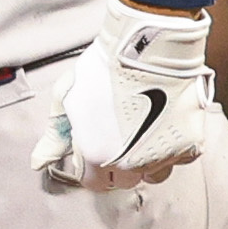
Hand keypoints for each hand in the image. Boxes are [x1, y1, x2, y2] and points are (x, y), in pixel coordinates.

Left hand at [34, 5, 214, 192]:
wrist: (148, 45)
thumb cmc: (106, 66)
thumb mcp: (67, 98)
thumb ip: (55, 136)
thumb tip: (39, 162)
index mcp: (97, 155)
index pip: (94, 183)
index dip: (93, 166)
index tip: (97, 148)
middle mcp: (131, 164)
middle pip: (125, 180)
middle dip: (118, 165)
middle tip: (119, 137)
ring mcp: (162, 156)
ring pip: (154, 174)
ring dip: (147, 161)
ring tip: (143, 134)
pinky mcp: (189, 143)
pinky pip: (180, 158)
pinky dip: (174, 148)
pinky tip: (164, 127)